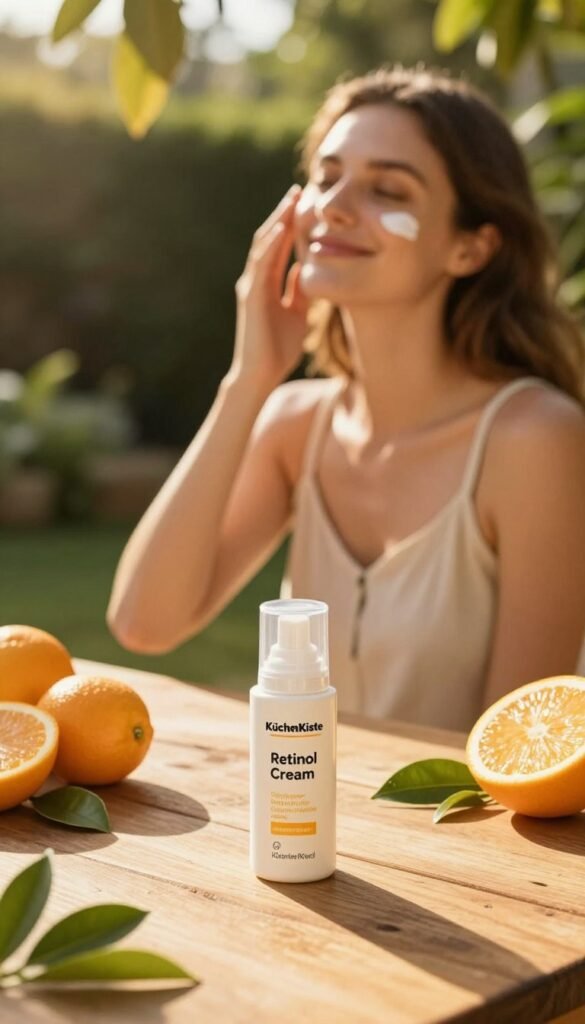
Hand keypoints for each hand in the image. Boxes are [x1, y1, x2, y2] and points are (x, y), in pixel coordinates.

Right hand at [230, 185, 309, 390]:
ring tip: (289, 202)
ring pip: (262, 247)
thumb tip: (305, 270)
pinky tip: (279, 231)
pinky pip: (259, 267)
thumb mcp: (297, 313)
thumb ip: (298, 291)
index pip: (279, 245)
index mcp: (267, 283)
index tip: (305, 201)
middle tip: (299, 190)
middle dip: (283, 214)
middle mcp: (256, 280)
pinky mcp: (251, 298)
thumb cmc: (278, 348)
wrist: (262, 374)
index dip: (291, 223)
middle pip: (269, 238)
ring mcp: (251, 287)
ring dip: (276, 223)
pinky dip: (269, 248)